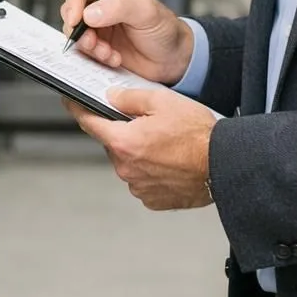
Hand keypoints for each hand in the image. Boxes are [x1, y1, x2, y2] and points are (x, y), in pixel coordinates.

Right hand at [61, 0, 193, 85]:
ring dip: (89, 46)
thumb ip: (118, 7)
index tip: (76, 19)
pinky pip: (83, 51)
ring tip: (107, 52)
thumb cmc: (164, 29)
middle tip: (92, 40)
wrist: (173, 59)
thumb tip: (90, 13)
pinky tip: (114, 58)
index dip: (73, 1)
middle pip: (71, 10)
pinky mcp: (97, 45)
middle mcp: (100, 4)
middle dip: (79, 29)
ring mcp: (97, 26)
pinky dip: (96, 57)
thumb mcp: (146, 11)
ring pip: (75, 33)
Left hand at [66, 88, 216, 209]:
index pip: (89, 124)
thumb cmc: (199, 136)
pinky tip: (169, 162)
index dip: (78, 110)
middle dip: (125, 132)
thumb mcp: (163, 101)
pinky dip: (151, 170)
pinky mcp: (152, 199)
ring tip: (167, 145)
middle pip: (113, 143)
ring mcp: (139, 186)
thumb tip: (111, 97)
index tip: (71, 103)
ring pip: (129, 162)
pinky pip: (143, 180)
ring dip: (140, 152)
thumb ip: (130, 98)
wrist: (225, 166)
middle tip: (150, 124)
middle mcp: (127, 168)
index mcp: (124, 142)